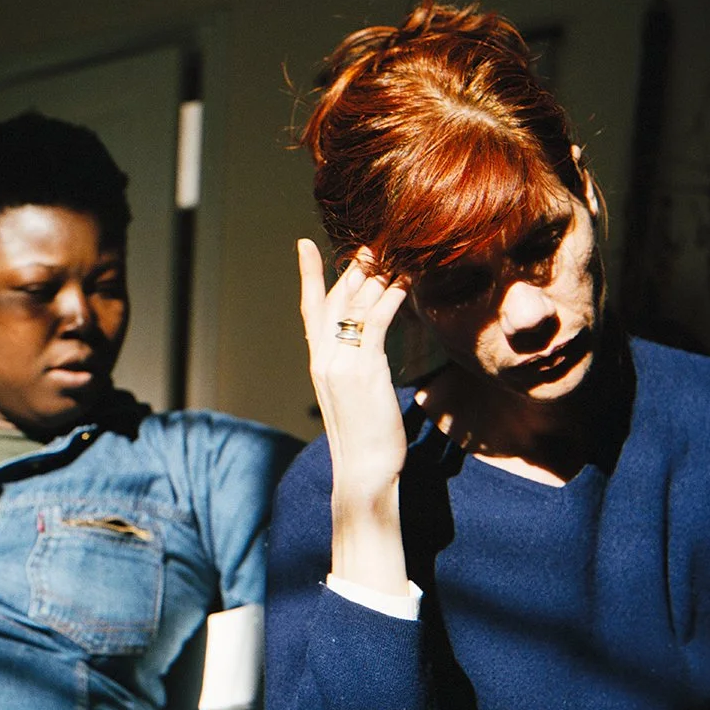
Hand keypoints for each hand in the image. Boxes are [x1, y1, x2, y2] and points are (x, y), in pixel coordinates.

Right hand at [298, 239, 411, 593]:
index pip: (310, 310)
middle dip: (353, 265)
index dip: (307, 275)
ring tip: (395, 249)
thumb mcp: (358, 402)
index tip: (304, 244)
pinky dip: (390, 298)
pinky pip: (376, 323)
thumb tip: (372, 363)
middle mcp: (324, 358)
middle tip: (374, 237)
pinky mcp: (362, 370)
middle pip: (336, 298)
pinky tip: (405, 281)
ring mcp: (340, 363)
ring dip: (376, 274)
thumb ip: (359, 374)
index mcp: (319, 365)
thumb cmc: (367, 444)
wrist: (363, 472)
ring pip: (356, 305)